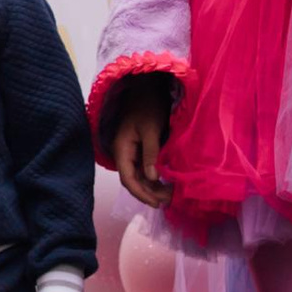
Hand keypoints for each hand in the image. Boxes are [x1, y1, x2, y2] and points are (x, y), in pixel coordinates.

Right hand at [108, 78, 175, 208]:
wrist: (146, 88)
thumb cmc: (148, 105)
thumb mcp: (151, 129)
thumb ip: (150, 153)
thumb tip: (153, 178)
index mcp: (122, 149)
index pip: (128, 179)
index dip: (141, 193)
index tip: (156, 203)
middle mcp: (124, 153)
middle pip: (134, 180)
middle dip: (149, 192)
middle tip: (168, 201)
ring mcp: (132, 151)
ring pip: (140, 175)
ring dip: (153, 186)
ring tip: (170, 195)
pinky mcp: (140, 148)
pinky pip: (145, 167)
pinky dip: (155, 176)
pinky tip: (166, 182)